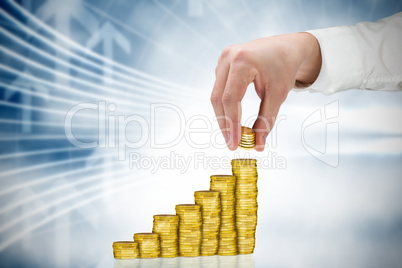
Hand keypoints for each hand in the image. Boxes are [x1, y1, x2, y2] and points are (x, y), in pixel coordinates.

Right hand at [210, 32, 321, 150]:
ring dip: (223, 115)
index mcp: (242, 61)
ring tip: (232, 133)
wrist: (288, 47)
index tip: (234, 143)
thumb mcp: (278, 94)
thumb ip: (266, 119)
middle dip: (224, 123)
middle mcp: (228, 57)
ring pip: (216, 94)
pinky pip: (219, 88)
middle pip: (218, 98)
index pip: (230, 99)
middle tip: (231, 143)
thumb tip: (258, 144)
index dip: (231, 124)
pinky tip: (232, 117)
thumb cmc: (285, 67)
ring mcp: (223, 59)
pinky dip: (224, 104)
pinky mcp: (223, 63)